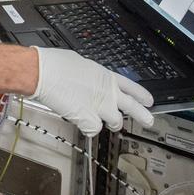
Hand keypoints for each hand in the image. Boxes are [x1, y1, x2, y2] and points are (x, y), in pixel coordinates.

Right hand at [29, 47, 154, 135]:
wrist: (44, 72)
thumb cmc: (55, 64)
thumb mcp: (80, 65)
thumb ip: (90, 77)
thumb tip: (88, 81)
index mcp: (105, 76)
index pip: (130, 86)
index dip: (141, 94)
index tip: (148, 101)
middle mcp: (107, 92)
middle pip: (132, 106)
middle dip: (142, 115)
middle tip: (149, 121)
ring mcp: (100, 106)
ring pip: (116, 122)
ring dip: (111, 124)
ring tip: (107, 123)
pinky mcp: (88, 118)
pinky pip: (94, 129)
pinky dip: (88, 128)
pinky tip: (83, 123)